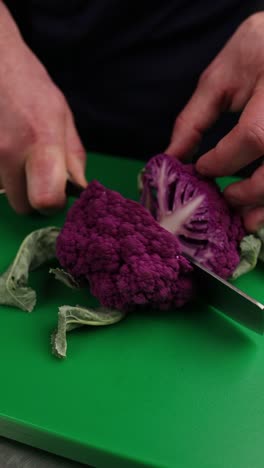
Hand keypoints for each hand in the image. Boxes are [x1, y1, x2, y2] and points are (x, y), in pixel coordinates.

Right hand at [0, 3, 86, 213]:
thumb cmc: (29, 87)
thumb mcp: (62, 118)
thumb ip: (73, 158)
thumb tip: (78, 189)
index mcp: (42, 143)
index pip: (46, 201)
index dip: (53, 204)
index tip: (56, 194)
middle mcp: (8, 152)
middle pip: (22, 206)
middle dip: (32, 197)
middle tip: (36, 174)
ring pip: (4, 193)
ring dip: (13, 182)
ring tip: (17, 152)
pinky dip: (0, 171)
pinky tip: (4, 147)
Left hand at [166, 12, 263, 231]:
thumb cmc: (254, 50)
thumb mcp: (218, 79)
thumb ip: (193, 120)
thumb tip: (171, 158)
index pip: (253, 136)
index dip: (225, 160)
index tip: (203, 169)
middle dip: (253, 190)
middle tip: (228, 199)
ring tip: (248, 219)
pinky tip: (261, 205)